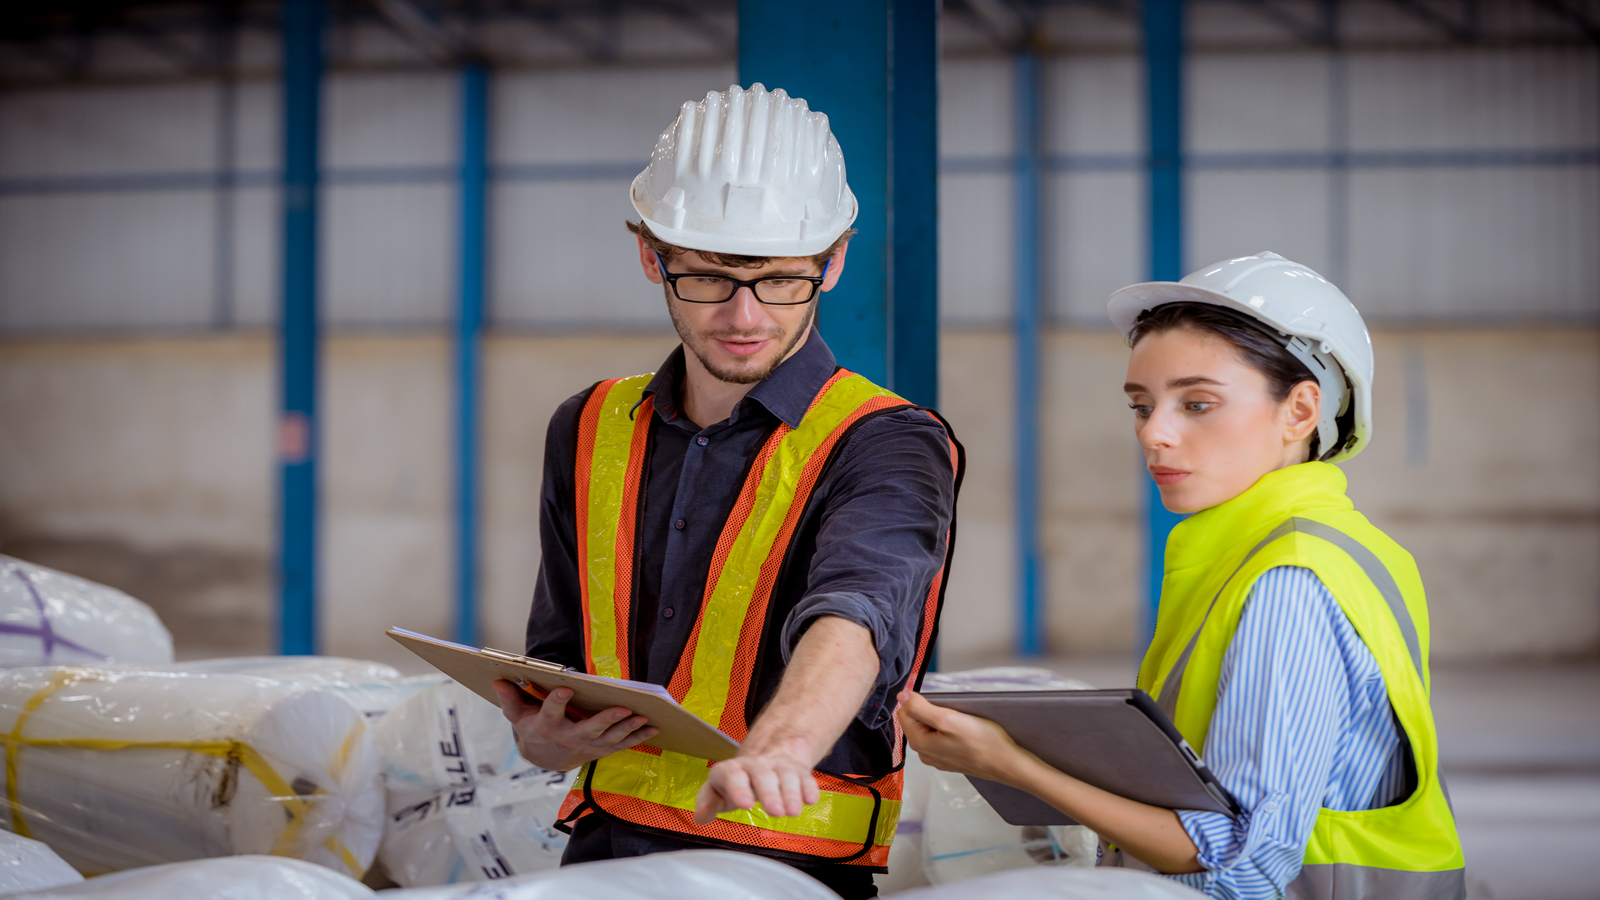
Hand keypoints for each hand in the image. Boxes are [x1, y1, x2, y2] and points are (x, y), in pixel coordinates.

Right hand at [492, 679, 658, 771]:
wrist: (542, 758)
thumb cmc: (531, 727)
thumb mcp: (516, 714)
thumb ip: (510, 698)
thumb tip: (498, 679)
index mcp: (546, 726)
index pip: (550, 711)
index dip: (557, 701)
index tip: (565, 688)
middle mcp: (568, 738)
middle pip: (588, 729)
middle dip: (606, 720)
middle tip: (623, 708)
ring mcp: (586, 747)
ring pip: (609, 740)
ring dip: (627, 729)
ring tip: (644, 717)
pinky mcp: (599, 750)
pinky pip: (620, 746)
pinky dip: (637, 738)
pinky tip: (653, 729)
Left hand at [693, 741, 819, 824]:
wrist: (768, 756)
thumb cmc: (738, 781)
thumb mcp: (718, 789)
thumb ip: (707, 801)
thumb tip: (700, 816)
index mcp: (733, 770)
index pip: (734, 775)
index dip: (740, 789)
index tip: (745, 804)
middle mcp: (757, 766)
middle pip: (763, 776)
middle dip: (770, 793)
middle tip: (775, 812)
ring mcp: (780, 768)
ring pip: (787, 777)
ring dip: (791, 794)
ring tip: (792, 812)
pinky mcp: (799, 773)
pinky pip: (806, 778)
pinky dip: (809, 788)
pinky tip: (810, 799)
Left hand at [896, 690, 1031, 785]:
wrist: (1006, 763)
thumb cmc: (981, 741)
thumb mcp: (948, 719)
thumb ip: (920, 708)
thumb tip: (901, 696)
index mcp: (919, 743)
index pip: (904, 713)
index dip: (918, 701)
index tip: (939, 701)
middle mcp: (924, 753)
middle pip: (917, 721)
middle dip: (931, 711)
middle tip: (953, 712)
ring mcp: (938, 758)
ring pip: (931, 729)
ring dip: (942, 720)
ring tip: (960, 720)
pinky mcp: (951, 759)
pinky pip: (942, 738)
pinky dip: (950, 730)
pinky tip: (965, 730)